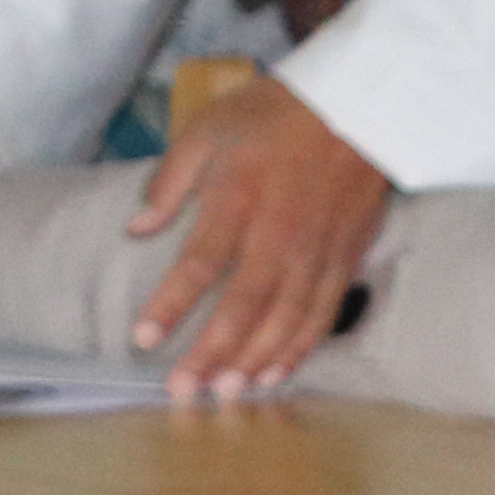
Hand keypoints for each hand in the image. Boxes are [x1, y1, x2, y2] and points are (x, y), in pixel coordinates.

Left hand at [118, 75, 390, 398]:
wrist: (359, 102)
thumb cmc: (271, 114)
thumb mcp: (206, 129)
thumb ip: (169, 182)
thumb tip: (135, 229)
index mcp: (239, 197)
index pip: (201, 263)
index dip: (172, 304)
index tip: (143, 339)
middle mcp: (281, 231)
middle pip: (245, 304)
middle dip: (212, 352)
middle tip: (183, 392)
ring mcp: (319, 248)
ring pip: (288, 317)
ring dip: (256, 360)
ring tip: (226, 393)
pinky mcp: (347, 256)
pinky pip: (323, 312)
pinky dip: (300, 347)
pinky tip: (275, 373)